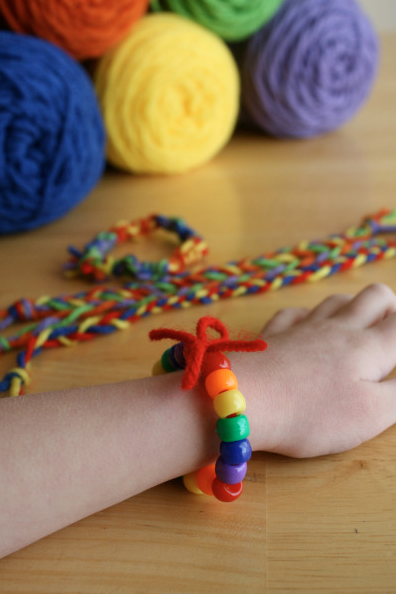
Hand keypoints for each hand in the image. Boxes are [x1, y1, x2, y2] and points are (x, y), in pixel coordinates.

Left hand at [236, 283, 395, 457]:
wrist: (244, 400)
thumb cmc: (312, 413)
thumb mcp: (372, 414)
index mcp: (369, 347)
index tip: (395, 350)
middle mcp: (339, 328)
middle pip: (375, 296)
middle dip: (390, 308)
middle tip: (389, 333)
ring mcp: (303, 327)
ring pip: (336, 299)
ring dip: (353, 308)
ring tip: (355, 329)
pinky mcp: (274, 333)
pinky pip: (296, 313)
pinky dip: (308, 318)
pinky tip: (306, 331)